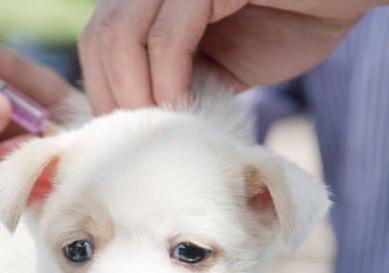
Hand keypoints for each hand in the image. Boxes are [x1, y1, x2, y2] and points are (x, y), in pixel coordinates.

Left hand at [78, 0, 377, 114]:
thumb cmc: (290, 20)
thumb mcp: (220, 61)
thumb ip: (178, 80)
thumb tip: (141, 127)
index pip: (98, 40)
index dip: (102, 88)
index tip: (126, 134)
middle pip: (99, 37)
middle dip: (112, 95)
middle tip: (140, 137)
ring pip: (121, 34)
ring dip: (134, 91)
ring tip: (160, 126)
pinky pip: (169, 35)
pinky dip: (167, 79)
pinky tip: (183, 105)